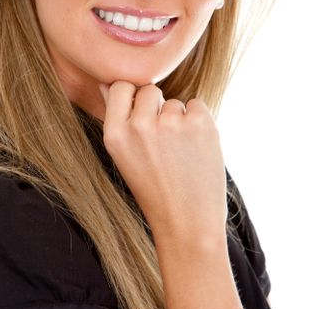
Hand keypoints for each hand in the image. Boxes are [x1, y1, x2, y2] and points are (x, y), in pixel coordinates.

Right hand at [99, 81, 227, 240]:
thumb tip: (108, 84)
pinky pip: (197, 105)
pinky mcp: (200, 123)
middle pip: (149, 90)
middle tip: (163, 143)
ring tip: (180, 155)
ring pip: (175, 102)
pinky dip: (200, 122)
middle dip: (158, 108)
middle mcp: (139, 126)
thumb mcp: (124, 157)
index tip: (141, 116)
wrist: (187, 224)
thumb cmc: (155, 191)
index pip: (120, 87)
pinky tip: (195, 149)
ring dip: (179, 121)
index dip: (133, 98)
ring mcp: (171, 123)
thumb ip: (118, 120)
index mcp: (114, 134)